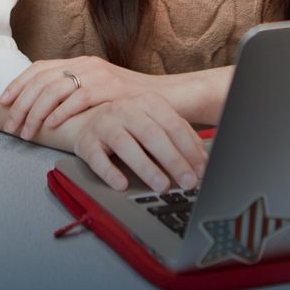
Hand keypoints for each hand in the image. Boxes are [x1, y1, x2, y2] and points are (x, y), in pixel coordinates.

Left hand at [0, 56, 157, 140]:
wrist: (167, 98)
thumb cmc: (131, 101)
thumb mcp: (99, 90)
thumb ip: (74, 92)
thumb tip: (41, 106)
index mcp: (81, 62)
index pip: (39, 68)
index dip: (17, 85)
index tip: (3, 104)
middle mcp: (86, 64)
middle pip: (41, 80)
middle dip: (21, 106)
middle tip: (12, 127)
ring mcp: (99, 74)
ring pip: (54, 90)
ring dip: (35, 114)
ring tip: (28, 133)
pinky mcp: (111, 87)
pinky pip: (78, 98)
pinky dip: (60, 113)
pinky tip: (51, 126)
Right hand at [61, 94, 208, 192]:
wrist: (86, 118)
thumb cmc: (130, 124)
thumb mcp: (156, 122)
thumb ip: (180, 136)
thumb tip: (203, 160)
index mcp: (149, 102)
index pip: (174, 126)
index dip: (190, 149)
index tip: (201, 170)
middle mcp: (126, 109)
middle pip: (153, 136)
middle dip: (174, 161)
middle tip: (188, 182)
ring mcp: (104, 124)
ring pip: (127, 147)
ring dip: (147, 169)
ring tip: (162, 186)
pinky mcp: (86, 142)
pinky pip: (98, 159)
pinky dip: (111, 173)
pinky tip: (123, 185)